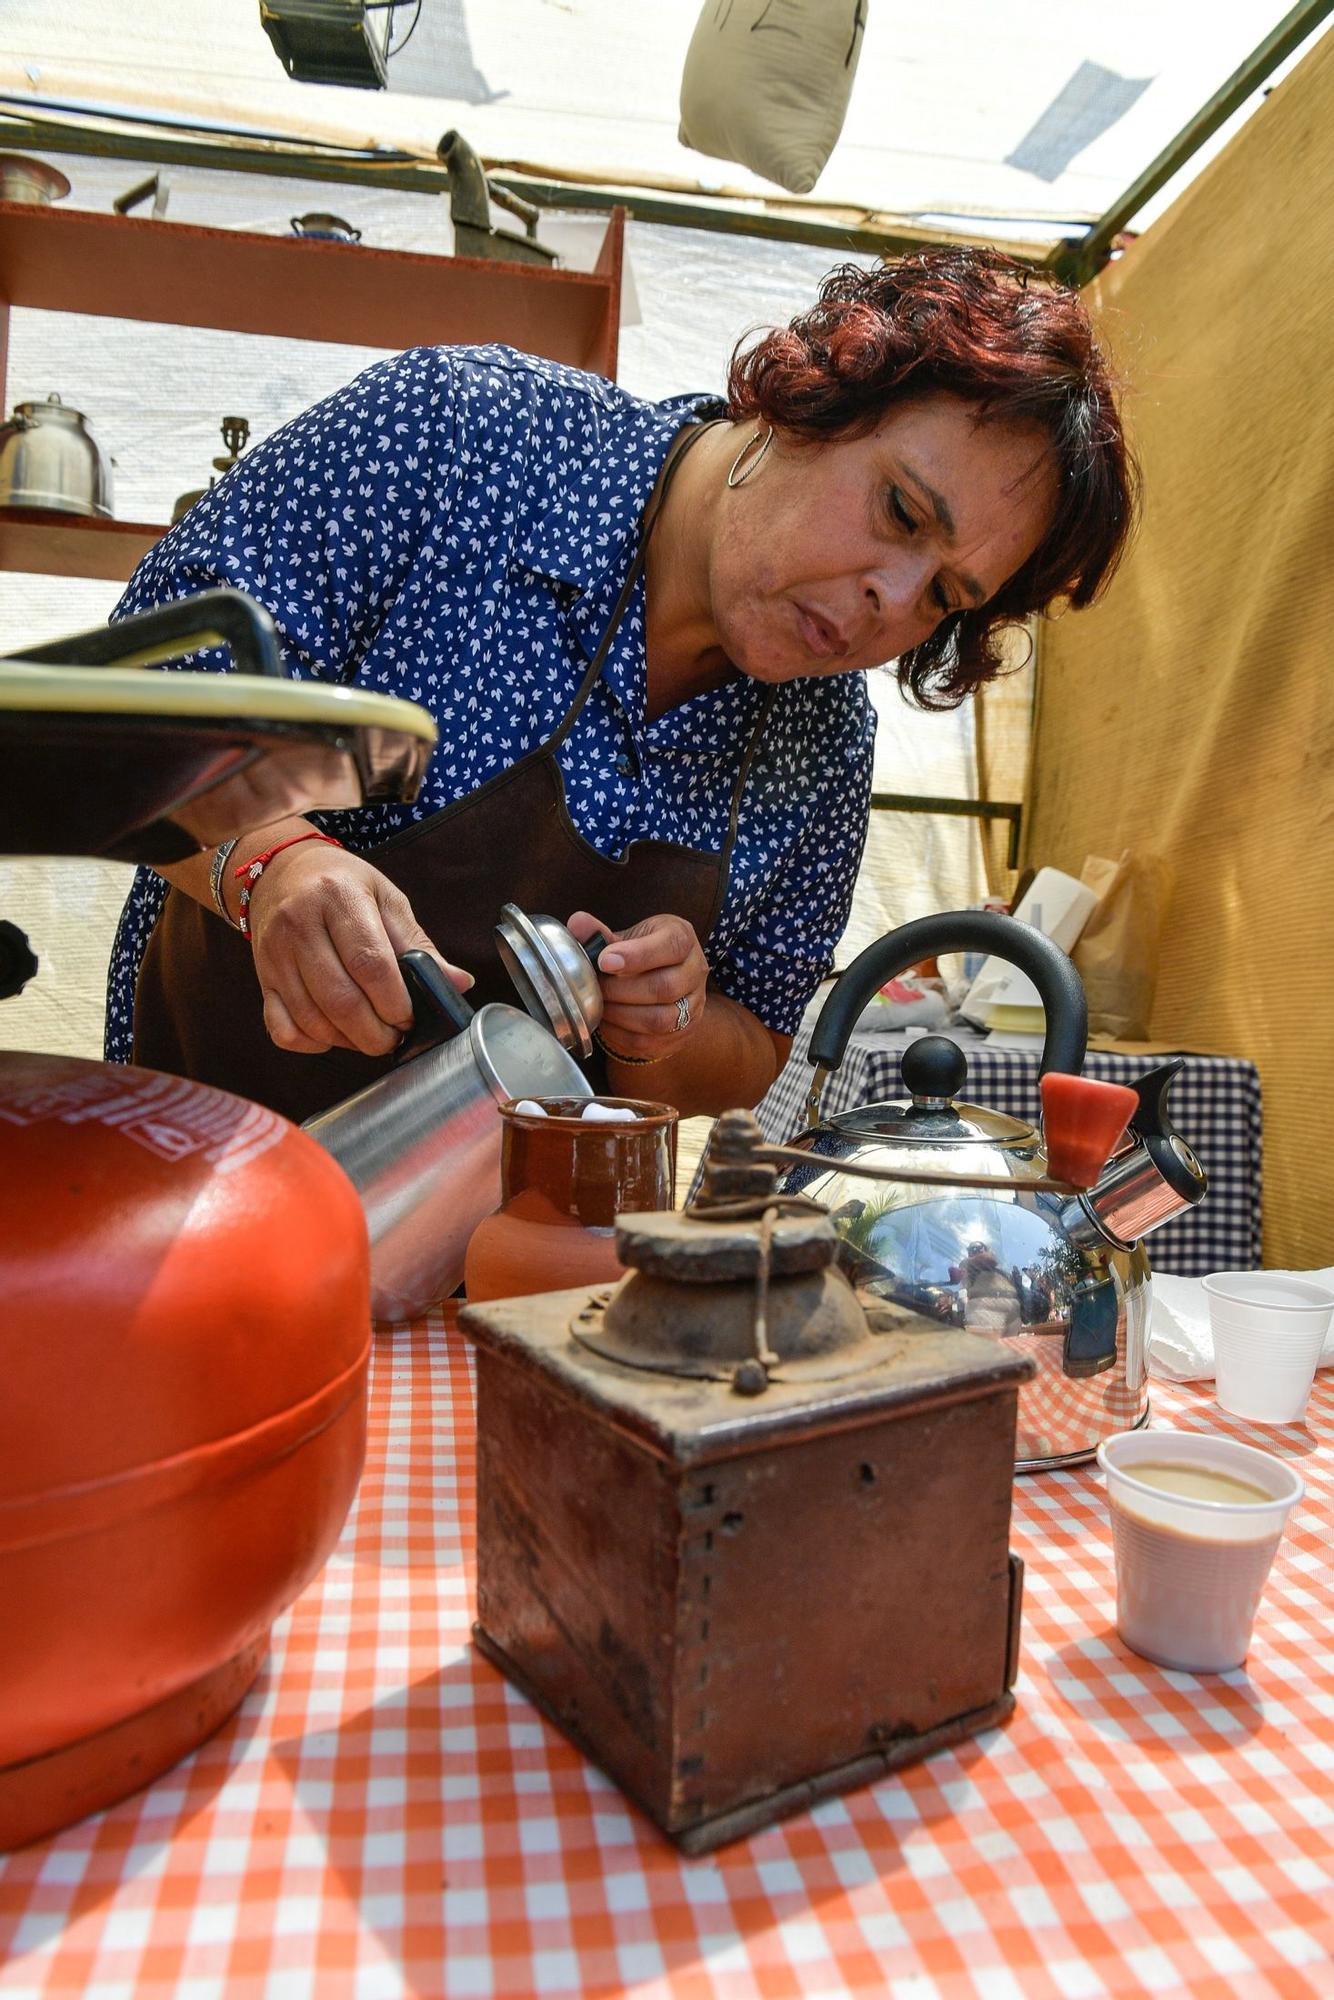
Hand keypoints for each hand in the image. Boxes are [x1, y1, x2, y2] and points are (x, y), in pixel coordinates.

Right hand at [242, 836, 472, 1055]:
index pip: (369, 962)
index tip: (410, 1016)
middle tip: (394, 1036)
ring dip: (348, 1041)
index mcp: (338, 898)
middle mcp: (300, 925)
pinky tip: (334, 1033)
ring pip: (311, 1019)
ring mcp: (274, 955)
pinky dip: (311, 1043)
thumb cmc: (343, 885)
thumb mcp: (386, 898)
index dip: (394, 1001)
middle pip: (340, 999)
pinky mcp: (262, 978)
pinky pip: (281, 1028)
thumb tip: (460, 983)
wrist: (282, 871)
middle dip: (375, 1032)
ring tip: (371, 1035)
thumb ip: (419, 943)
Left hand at [566, 909, 707, 1062]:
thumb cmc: (640, 953)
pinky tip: (607, 1023)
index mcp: (682, 938)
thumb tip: (576, 924)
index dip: (637, 955)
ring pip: (661, 1019)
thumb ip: (600, 933)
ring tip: (600, 1005)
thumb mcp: (626, 936)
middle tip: (596, 987)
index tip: (604, 961)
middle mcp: (695, 971)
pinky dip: (623, 1035)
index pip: (671, 946)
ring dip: (622, 1015)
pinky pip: (652, 1042)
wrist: (661, 976)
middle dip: (622, 990)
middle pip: (665, 987)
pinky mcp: (683, 1031)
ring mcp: (693, 1004)